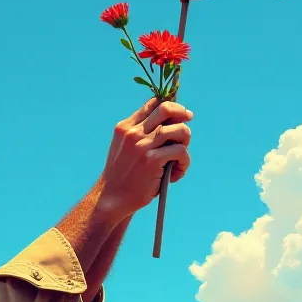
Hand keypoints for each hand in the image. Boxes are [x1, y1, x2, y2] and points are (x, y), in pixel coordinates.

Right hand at [97, 97, 192, 218]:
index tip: (181, 115)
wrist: (113, 197)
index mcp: (125, 127)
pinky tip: (177, 173)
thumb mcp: (125, 148)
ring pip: (179, 129)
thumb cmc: (124, 175)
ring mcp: (142, 145)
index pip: (152, 104)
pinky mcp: (152, 160)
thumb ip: (141, 134)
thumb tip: (171, 123)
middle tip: (188, 125)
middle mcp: (133, 132)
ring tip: (180, 157)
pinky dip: (184, 161)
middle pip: (167, 109)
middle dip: (183, 115)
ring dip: (186, 141)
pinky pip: (181, 151)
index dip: (171, 106)